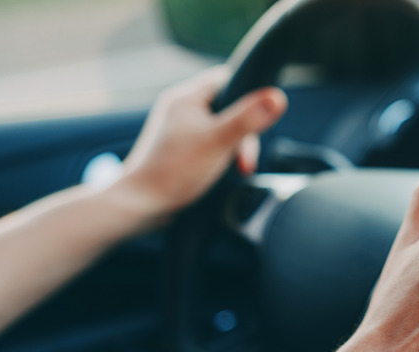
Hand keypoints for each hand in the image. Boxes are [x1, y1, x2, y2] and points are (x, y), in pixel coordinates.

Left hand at [117, 65, 287, 220]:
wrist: (141, 205)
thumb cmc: (173, 172)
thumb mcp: (218, 142)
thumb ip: (248, 119)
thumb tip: (277, 96)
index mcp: (186, 97)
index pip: (228, 79)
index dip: (248, 98)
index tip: (256, 122)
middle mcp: (181, 108)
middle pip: (228, 107)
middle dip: (243, 133)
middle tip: (244, 159)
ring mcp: (179, 129)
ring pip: (222, 128)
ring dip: (234, 148)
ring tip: (235, 167)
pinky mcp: (180, 149)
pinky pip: (211, 144)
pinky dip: (222, 157)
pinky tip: (222, 171)